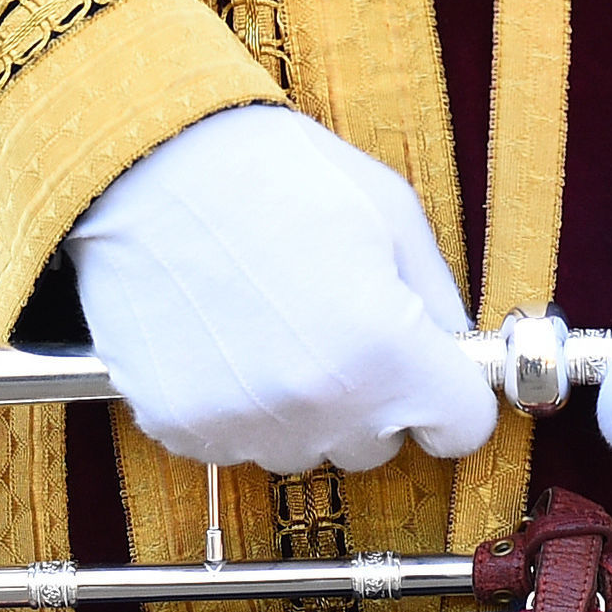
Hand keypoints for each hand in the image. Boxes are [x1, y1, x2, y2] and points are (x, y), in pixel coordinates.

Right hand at [65, 106, 497, 472]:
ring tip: (272, 322)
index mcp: (385, 349)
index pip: (461, 430)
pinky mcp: (180, 427)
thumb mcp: (390, 210)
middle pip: (378, 446)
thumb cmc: (276, 174)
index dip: (454, 398)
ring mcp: (244, 421)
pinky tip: (226, 338)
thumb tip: (455, 351)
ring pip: (306, 448)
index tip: (435, 376)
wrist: (150, 163)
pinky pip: (237, 442)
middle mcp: (318, 403)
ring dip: (305, 406)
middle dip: (374, 398)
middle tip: (337, 323)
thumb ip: (437, 296)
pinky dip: (240, 405)